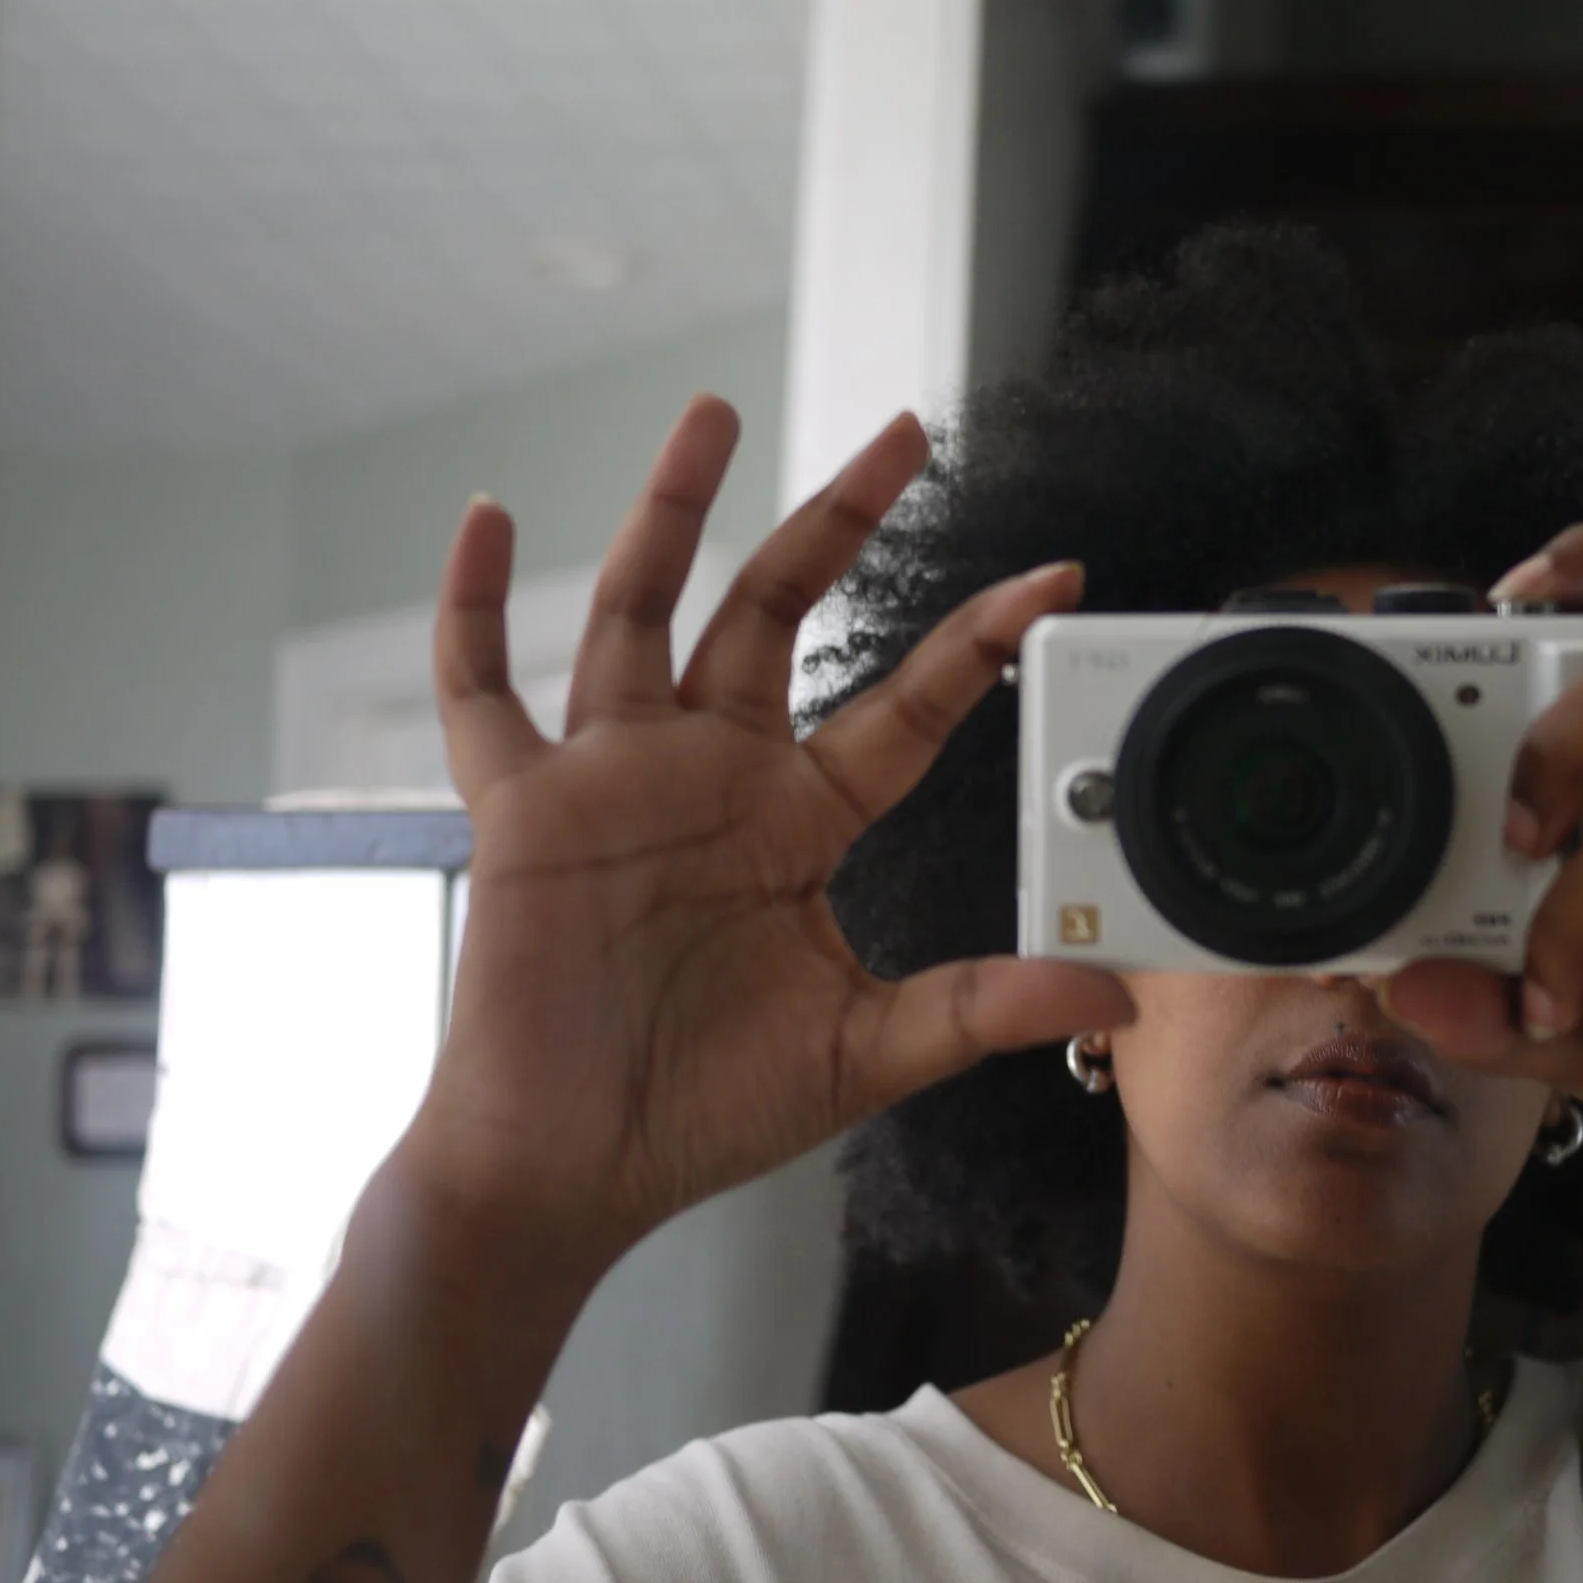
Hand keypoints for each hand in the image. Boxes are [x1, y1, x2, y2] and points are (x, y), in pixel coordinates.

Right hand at [401, 397, 1135, 1270]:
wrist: (575, 1169)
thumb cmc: (708, 1108)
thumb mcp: (866, 1050)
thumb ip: (982, 1006)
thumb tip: (1111, 996)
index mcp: (799, 821)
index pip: (906, 704)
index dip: (979, 641)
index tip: (1055, 580)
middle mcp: (712, 774)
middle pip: (780, 612)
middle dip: (840, 520)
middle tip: (907, 434)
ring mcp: (615, 779)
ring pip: (643, 609)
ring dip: (674, 511)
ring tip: (717, 413)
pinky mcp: (523, 809)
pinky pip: (479, 691)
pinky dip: (470, 607)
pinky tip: (481, 519)